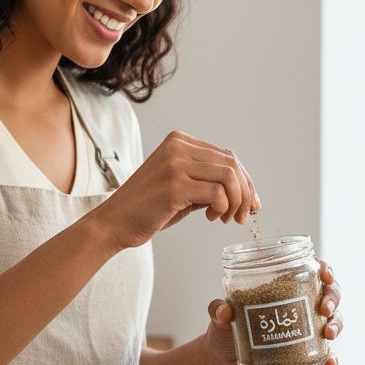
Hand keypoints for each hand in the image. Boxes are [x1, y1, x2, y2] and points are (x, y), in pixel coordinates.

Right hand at [89, 130, 259, 250]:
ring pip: (229, 176)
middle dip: (245, 192)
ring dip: (237, 201)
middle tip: (241, 216)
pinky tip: (211, 217)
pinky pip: (217, 193)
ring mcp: (175, 164)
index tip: (249, 204)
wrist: (115, 223)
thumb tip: (246, 192)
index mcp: (179, 141)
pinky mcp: (174, 185)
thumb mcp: (181, 186)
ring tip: (226, 218)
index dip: (245, 180)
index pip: (226, 155)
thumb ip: (207, 180)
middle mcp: (178, 146)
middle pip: (232, 163)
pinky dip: (223, 208)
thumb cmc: (149, 208)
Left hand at [203, 258, 342, 364]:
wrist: (221, 359)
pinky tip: (330, 363)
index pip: (310, 269)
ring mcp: (303, 327)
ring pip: (332, 319)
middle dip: (333, 298)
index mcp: (281, 286)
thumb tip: (224, 311)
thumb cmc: (223, 328)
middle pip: (328, 292)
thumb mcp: (218, 316)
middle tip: (325, 309)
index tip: (325, 274)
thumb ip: (217, 310)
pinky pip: (323, 353)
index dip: (323, 268)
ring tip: (328, 334)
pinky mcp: (302, 349)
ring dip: (336, 324)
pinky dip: (330, 358)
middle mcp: (297, 303)